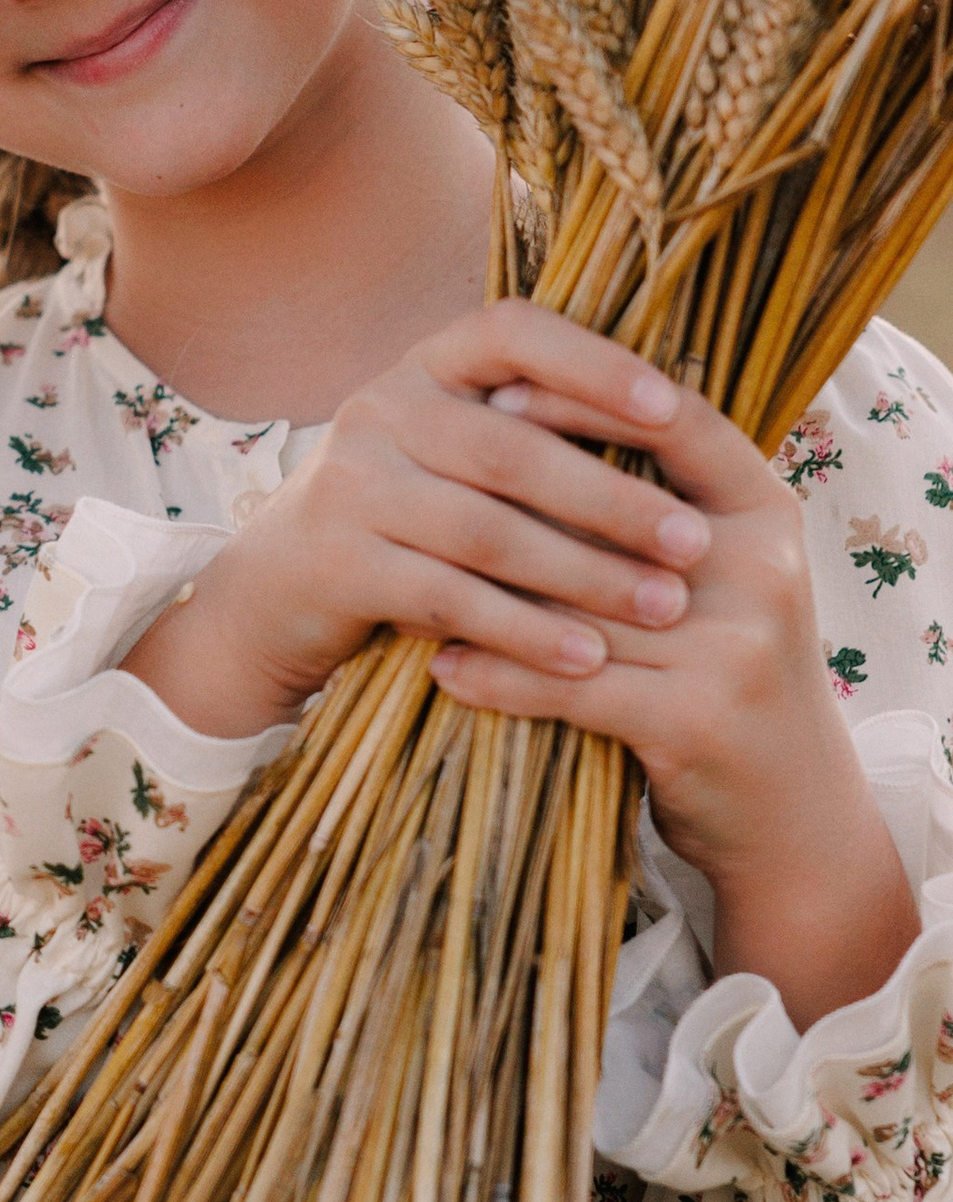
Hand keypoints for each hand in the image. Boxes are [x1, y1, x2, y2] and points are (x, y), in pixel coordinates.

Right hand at [125, 302, 712, 740]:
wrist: (275, 591)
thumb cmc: (404, 516)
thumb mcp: (452, 451)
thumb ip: (531, 430)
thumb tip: (686, 428)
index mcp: (424, 366)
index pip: (513, 333)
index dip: (594, 364)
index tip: (672, 411)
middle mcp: (379, 409)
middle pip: (513, 451)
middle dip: (614, 501)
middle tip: (696, 544)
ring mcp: (350, 486)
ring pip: (487, 532)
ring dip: (585, 575)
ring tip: (662, 609)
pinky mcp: (338, 564)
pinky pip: (449, 598)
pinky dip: (526, 631)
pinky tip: (586, 658)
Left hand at [430, 384, 918, 1023]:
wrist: (794, 811)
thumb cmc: (729, 673)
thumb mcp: (723, 575)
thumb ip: (662, 508)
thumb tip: (547, 419)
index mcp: (766, 511)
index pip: (676, 420)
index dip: (588, 397)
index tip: (498, 391)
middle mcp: (761, 567)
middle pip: (611, 510)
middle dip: (509, 496)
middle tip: (424, 480)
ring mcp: (733, 645)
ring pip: (576, 601)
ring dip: (482, 591)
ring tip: (407, 571)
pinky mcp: (694, 718)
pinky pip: (570, 684)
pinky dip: (499, 674)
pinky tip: (443, 665)